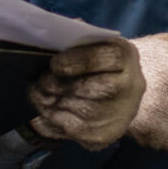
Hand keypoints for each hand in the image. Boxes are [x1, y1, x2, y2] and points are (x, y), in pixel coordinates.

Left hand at [25, 39, 144, 150]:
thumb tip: (51, 32)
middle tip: (40, 81)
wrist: (120, 97)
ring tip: (38, 93)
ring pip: (75, 109)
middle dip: (56, 84)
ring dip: (49, 101)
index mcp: (126, 56)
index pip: (106, 58)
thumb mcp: (94, 45)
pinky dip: (51, 117)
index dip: (77, 60)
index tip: (54, 64)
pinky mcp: (103, 136)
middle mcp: (130, 87)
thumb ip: (76, 38)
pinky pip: (70, 128)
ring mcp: (118, 115)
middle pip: (87, 88)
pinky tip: (46, 108)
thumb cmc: (98, 65)